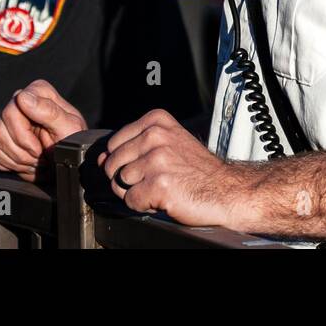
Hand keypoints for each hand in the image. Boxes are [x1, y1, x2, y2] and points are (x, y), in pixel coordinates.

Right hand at [0, 79, 87, 181]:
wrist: (68, 162)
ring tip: (34, 160)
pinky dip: (4, 163)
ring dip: (16, 160)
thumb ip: (49, 111)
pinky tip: (23, 162)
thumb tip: (23, 97)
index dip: (24, 136)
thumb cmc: (73, 143)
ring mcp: (5, 119)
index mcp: (37, 92)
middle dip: (22, 153)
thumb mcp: (70, 128)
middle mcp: (19, 101)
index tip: (41, 148)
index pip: (11, 111)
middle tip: (40, 157)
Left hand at [99, 109, 257, 229]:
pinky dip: (143, 205)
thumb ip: (132, 146)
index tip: (147, 165)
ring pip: (120, 183)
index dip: (125, 160)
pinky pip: (131, 200)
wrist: (226, 189)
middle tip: (154, 179)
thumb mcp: (167, 143)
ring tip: (160, 188)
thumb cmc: (196, 169)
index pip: (114, 143)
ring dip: (136, 192)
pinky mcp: (158, 185)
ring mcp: (156, 160)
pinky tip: (163, 198)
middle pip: (113, 164)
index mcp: (156, 120)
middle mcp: (155, 136)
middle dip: (127, 178)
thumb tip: (99, 159)